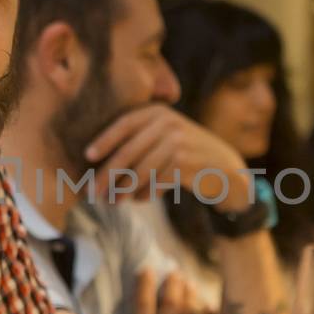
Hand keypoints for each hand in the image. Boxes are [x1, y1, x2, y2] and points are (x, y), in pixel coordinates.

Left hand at [85, 105, 251, 210]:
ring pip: (140, 170)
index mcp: (158, 112)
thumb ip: (138, 143)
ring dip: (123, 189)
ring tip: (113, 201)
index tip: (88, 156)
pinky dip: (144, 193)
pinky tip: (138, 200)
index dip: (104, 140)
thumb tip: (100, 167)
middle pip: (128, 150)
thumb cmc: (185, 155)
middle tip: (93, 191)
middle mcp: (167, 123)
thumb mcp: (164, 138)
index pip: (124, 124)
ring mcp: (178, 142)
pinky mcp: (185, 163)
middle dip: (107, 173)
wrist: (225, 168)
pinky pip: (155, 182)